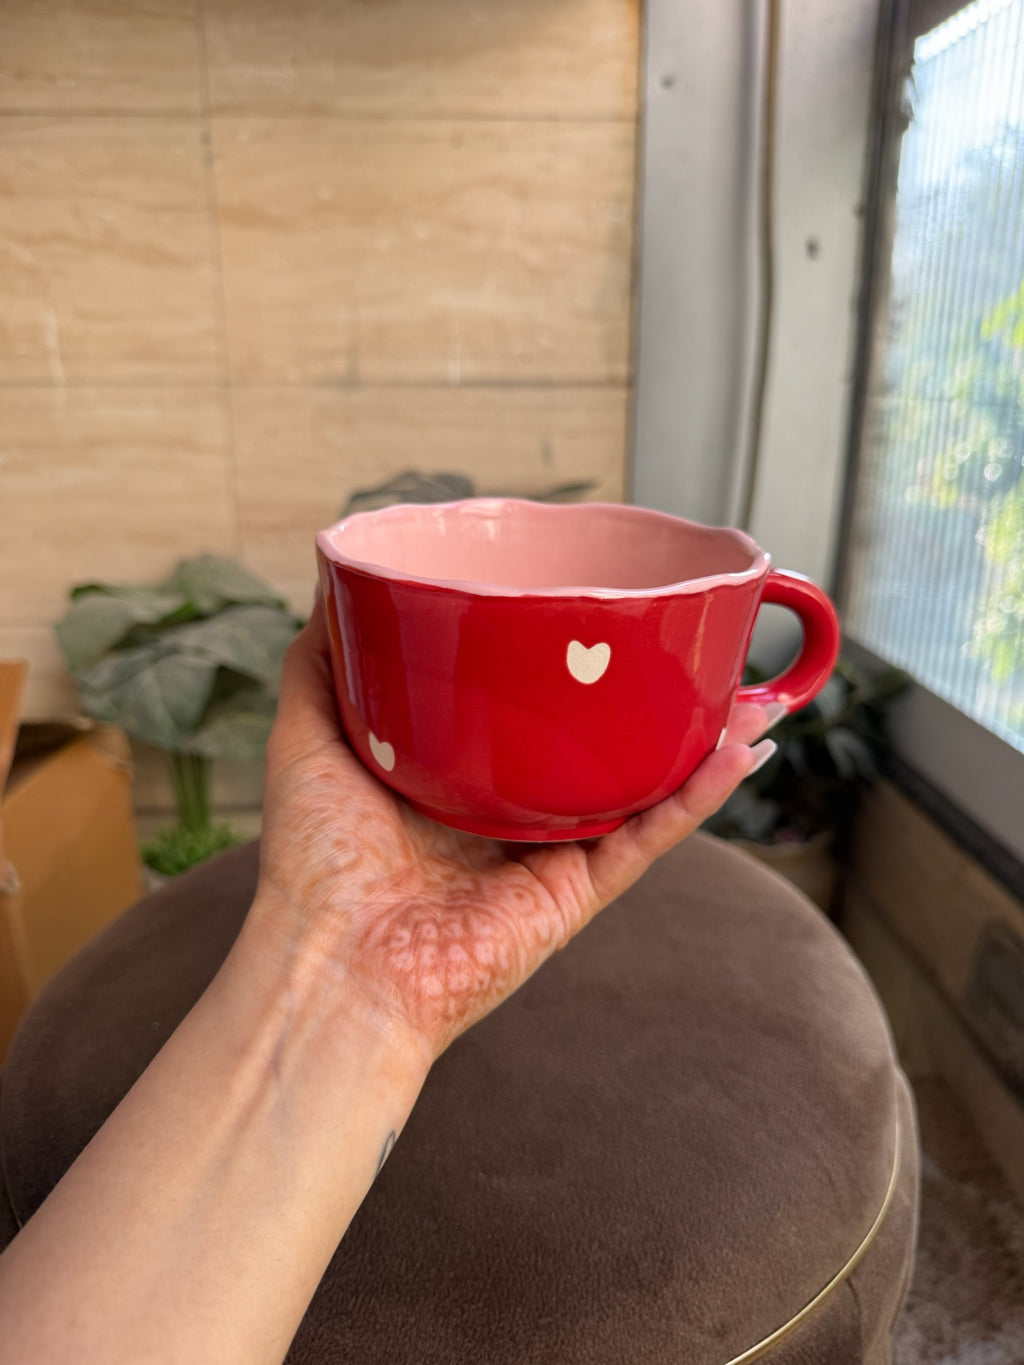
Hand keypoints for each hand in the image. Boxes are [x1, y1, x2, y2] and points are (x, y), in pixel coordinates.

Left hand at [255, 599, 777, 1060]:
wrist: (332, 963)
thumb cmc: (314, 861)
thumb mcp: (308, 736)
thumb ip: (323, 662)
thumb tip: (337, 582)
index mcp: (458, 777)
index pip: (523, 711)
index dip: (562, 666)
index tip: (591, 612)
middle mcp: (511, 813)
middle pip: (596, 745)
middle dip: (649, 701)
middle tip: (688, 648)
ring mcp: (550, 854)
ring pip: (641, 786)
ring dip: (698, 741)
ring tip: (745, 690)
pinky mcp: (576, 893)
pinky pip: (649, 837)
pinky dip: (697, 797)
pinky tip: (739, 750)